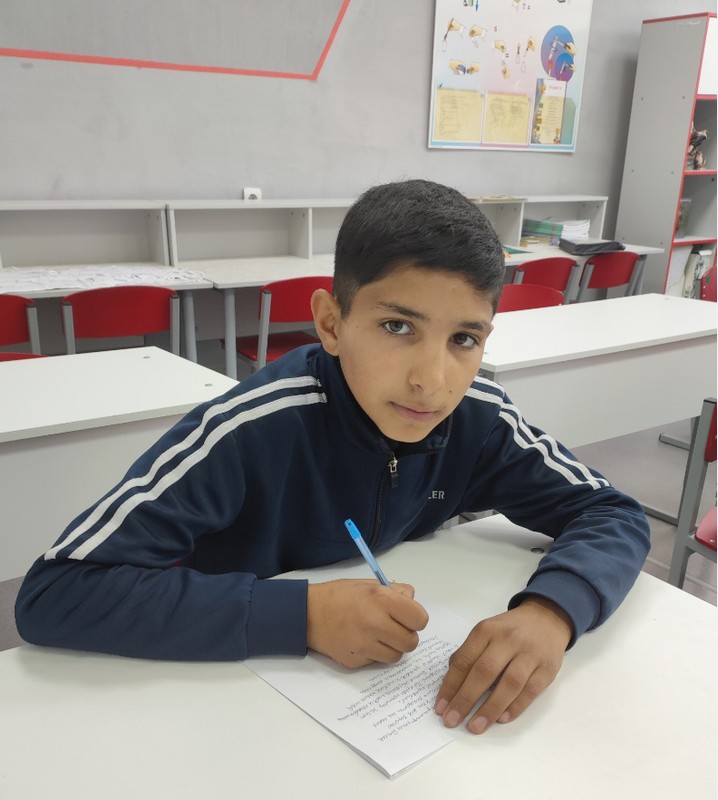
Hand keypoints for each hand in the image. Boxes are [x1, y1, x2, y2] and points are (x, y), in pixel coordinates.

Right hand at [306, 579, 428, 667]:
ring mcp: (365, 645)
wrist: (308, 614)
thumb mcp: (369, 584)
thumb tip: (412, 602)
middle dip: (405, 635)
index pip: (420, 620)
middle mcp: (375, 623)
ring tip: (377, 635)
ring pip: (396, 656)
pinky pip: (377, 661)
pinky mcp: (356, 661)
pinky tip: (362, 641)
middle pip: (411, 642)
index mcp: (381, 599)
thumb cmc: (340, 596)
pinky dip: (374, 654)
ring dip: (391, 647)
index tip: (406, 617)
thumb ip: (395, 591)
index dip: (415, 619)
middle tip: (393, 628)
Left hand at [434, 597, 572, 733]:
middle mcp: (507, 640)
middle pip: (484, 672)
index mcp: (486, 630)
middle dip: (465, 699)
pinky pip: (530, 691)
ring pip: (509, 684)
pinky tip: (501, 719)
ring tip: (475, 726)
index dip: (450, 685)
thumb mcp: (486, 632)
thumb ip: (470, 654)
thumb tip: (451, 684)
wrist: (545, 619)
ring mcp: (529, 654)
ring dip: (490, 708)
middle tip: (452, 721)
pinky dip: (515, 707)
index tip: (440, 708)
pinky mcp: (547, 668)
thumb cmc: (509, 631)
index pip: (464, 660)